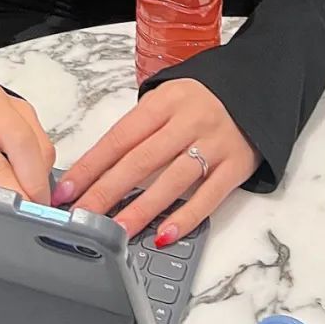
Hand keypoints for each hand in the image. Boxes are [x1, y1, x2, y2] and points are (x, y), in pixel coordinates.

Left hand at [51, 79, 258, 245]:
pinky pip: (209, 196)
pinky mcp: (236, 166)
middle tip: (82, 218)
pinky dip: (186, 217)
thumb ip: (139, 128)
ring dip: (141, 209)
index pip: (121, 136)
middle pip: (141, 159)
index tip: (68, 191)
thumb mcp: (168, 100)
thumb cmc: (200, 100)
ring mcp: (214, 144)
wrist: (256, 87)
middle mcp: (188, 120)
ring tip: (116, 233)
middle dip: (106, 191)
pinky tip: (165, 235)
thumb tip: (97, 168)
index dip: (92, 165)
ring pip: (172, 180)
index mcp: (165, 102)